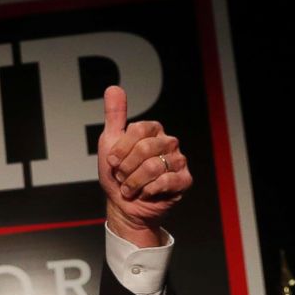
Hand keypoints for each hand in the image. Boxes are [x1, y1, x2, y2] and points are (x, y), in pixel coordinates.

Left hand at [99, 86, 192, 246]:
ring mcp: (178, 161)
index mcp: (152, 131)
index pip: (138, 129)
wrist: (123, 206)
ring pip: (153, 167)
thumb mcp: (109, 143)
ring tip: (130, 187)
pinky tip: (146, 192)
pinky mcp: (184, 180)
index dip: (121, 148)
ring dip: (134, 182)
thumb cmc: (117, 175)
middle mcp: (168, 142)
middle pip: (146, 148)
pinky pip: (166, 181)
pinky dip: (148, 190)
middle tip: (122, 177)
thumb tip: (114, 88)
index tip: (112, 161)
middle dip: (126, 168)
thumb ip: (114, 116)